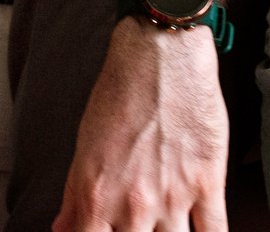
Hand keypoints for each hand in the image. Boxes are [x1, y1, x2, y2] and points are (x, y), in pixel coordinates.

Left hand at [55, 21, 228, 231]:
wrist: (160, 55)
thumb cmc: (119, 94)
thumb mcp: (85, 146)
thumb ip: (75, 196)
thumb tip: (62, 229)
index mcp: (96, 197)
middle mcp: (133, 205)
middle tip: (137, 226)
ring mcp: (173, 198)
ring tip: (164, 228)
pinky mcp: (207, 184)